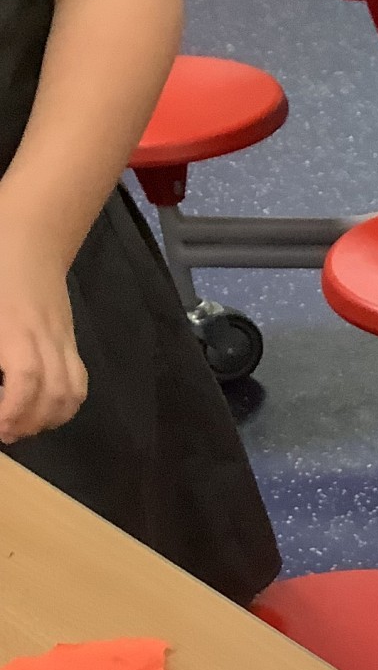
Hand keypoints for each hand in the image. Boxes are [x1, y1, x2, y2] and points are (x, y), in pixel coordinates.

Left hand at [0, 243, 85, 443]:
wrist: (29, 236)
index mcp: (13, 330)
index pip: (24, 380)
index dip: (14, 410)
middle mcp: (43, 340)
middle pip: (53, 394)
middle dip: (30, 423)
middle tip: (5, 433)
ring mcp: (61, 341)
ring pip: (71, 392)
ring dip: (51, 419)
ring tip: (26, 426)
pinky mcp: (69, 340)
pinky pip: (79, 380)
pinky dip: (67, 404)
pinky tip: (47, 409)